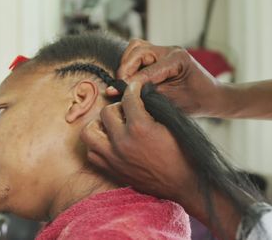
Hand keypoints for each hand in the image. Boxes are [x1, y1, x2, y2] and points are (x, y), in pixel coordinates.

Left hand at [81, 81, 198, 203]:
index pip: (128, 98)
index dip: (133, 89)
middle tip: (127, 109)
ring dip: (99, 125)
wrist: (182, 183)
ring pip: (89, 132)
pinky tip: (109, 141)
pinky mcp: (112, 170)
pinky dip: (97, 144)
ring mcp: (114, 158)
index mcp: (140, 127)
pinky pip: (92, 153)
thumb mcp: (169, 125)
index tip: (135, 88)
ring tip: (112, 125)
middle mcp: (122, 142)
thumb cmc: (181, 152)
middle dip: (117, 106)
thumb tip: (139, 97)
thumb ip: (151, 109)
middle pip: (106, 112)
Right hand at [106, 39, 221, 116]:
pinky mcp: (160, 56)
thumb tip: (125, 94)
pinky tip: (129, 79)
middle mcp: (170, 50)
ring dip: (126, 64)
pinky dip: (131, 64)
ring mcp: (165, 51)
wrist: (213, 97)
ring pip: (136, 48)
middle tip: (119, 87)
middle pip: (138, 50)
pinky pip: (139, 53)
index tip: (117, 93)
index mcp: (178, 59)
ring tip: (123, 82)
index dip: (131, 82)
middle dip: (125, 68)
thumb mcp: (174, 101)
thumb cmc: (198, 101)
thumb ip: (150, 95)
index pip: (148, 69)